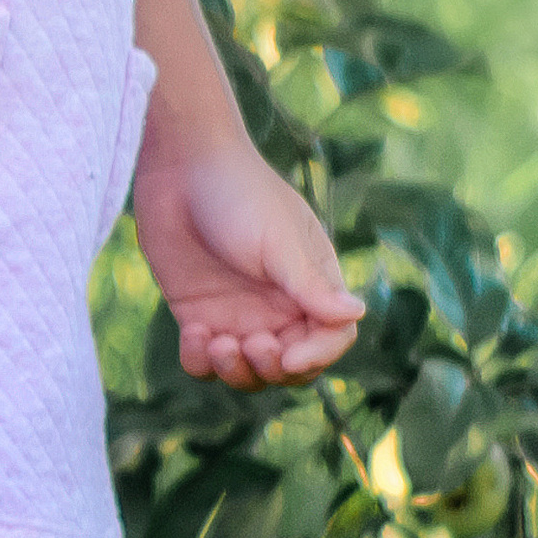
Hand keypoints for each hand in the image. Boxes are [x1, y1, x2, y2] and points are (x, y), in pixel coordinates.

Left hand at [131, 133, 362, 389]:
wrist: (179, 165)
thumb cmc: (239, 193)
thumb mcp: (278, 241)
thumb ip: (311, 285)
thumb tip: (358, 314)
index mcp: (312, 284)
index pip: (332, 338)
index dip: (317, 356)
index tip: (289, 355)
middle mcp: (280, 306)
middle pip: (292, 367)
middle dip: (275, 369)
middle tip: (252, 343)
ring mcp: (238, 313)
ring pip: (248, 373)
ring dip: (237, 372)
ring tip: (218, 342)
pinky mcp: (198, 315)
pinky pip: (203, 362)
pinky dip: (200, 362)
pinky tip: (192, 332)